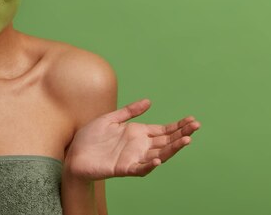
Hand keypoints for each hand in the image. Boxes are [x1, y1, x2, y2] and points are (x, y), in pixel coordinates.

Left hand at [65, 99, 199, 179]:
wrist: (74, 154)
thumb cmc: (90, 137)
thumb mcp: (110, 119)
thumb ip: (130, 112)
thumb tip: (149, 101)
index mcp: (137, 134)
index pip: (163, 130)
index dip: (178, 126)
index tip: (192, 119)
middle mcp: (139, 146)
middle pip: (166, 141)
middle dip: (181, 134)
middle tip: (196, 126)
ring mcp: (133, 158)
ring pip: (158, 155)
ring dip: (172, 149)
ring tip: (186, 140)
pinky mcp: (123, 168)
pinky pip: (139, 169)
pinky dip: (149, 165)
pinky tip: (157, 160)